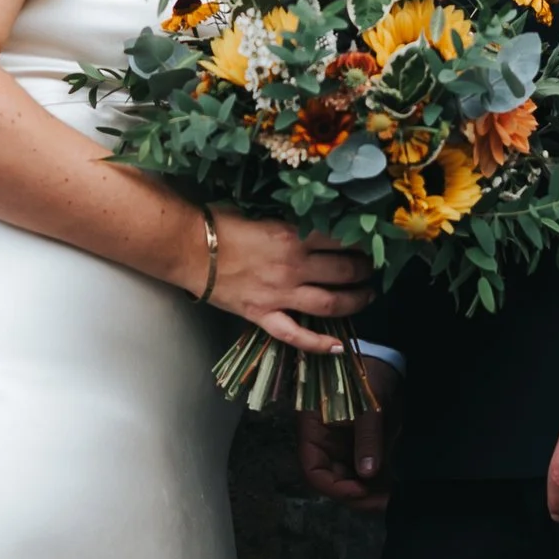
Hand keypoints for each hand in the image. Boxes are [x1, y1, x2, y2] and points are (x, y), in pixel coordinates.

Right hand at [205, 214, 374, 353]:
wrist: (187, 248)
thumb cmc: (219, 224)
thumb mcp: (259, 211)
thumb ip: (287, 218)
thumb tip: (310, 214)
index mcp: (293, 236)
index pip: (340, 240)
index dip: (360, 242)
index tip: (369, 241)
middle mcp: (293, 267)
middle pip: (343, 272)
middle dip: (364, 271)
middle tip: (371, 269)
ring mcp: (279, 295)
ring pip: (330, 304)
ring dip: (355, 301)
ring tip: (367, 297)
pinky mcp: (263, 315)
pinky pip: (296, 336)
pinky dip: (319, 344)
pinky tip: (339, 347)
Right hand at [297, 378, 394, 509]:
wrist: (383, 362)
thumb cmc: (367, 378)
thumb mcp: (368, 407)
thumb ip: (367, 439)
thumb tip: (367, 475)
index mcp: (314, 431)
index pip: (314, 470)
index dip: (335, 487)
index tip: (361, 490)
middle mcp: (324, 444)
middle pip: (333, 481)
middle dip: (357, 496)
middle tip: (384, 503)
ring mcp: (342, 447)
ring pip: (350, 480)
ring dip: (369, 493)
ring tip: (391, 498)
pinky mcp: (359, 449)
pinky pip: (365, 472)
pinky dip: (377, 482)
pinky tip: (392, 487)